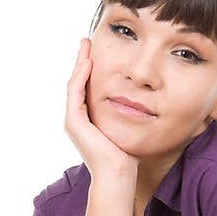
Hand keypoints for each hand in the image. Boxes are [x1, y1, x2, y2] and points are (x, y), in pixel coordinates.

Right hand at [64, 38, 140, 180]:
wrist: (119, 173)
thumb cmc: (127, 156)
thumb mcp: (127, 127)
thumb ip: (128, 113)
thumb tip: (142, 101)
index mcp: (89, 120)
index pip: (88, 88)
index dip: (91, 70)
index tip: (98, 52)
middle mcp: (78, 119)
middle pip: (79, 82)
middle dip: (83, 61)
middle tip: (88, 42)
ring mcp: (73, 120)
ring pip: (75, 84)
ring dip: (80, 63)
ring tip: (86, 45)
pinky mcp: (74, 121)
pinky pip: (76, 92)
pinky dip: (81, 76)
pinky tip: (89, 62)